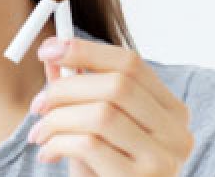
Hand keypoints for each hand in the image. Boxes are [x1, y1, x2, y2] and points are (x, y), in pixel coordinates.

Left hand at [27, 38, 193, 175]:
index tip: (47, 49)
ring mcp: (163, 160)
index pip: (131, 63)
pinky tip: (49, 154)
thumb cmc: (105, 171)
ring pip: (101, 114)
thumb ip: (80, 92)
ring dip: (58, 119)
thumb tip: (53, 54)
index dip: (85, 50)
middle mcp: (176, 133)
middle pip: (117, 85)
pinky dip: (58, 143)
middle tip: (38, 103)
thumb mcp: (95, 128)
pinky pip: (89, 145)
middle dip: (66, 88)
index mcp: (171, 111)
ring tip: (40, 134)